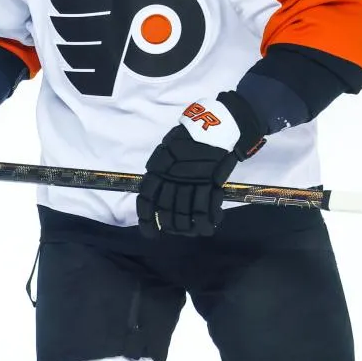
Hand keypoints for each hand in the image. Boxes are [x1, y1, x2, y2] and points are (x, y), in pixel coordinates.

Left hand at [136, 92, 264, 237]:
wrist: (215, 126)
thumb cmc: (190, 138)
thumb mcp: (167, 151)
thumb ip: (161, 172)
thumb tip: (156, 192)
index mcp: (157, 168)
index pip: (146, 199)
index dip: (146, 220)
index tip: (152, 234)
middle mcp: (171, 177)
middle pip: (167, 212)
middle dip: (172, 227)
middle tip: (178, 230)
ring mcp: (191, 181)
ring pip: (185, 215)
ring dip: (189, 228)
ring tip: (195, 231)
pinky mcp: (210, 183)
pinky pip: (205, 210)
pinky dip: (207, 222)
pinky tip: (210, 226)